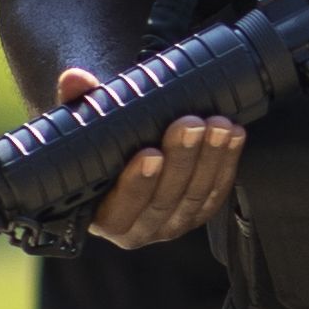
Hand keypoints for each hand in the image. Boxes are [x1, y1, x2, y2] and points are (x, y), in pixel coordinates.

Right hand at [65, 68, 242, 245]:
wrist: (127, 153)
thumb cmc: (98, 148)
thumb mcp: (82, 129)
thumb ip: (77, 104)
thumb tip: (74, 79)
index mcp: (101, 218)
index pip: (119, 211)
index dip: (136, 184)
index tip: (151, 153)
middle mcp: (138, 229)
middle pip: (165, 199)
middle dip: (182, 160)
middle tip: (190, 124)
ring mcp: (172, 224)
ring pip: (195, 195)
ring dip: (211, 158)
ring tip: (218, 124)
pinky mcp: (199, 212)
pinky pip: (217, 191)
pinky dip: (227, 161)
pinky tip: (234, 134)